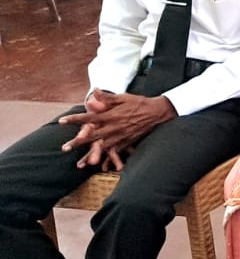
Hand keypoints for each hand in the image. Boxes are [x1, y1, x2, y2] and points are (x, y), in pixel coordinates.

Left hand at [58, 90, 175, 163]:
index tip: (62, 121)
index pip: (89, 118)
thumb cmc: (139, 103)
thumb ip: (107, 98)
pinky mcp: (127, 141)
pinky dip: (109, 160)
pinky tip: (101, 167)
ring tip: (79, 164)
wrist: (157, 112)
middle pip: (93, 136)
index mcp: (111, 115)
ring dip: (90, 156)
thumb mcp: (123, 97)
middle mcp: (114, 127)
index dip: (75, 119)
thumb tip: (94, 91)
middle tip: (65, 148)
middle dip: (78, 142)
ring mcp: (121, 136)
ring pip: (103, 147)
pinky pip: (116, 152)